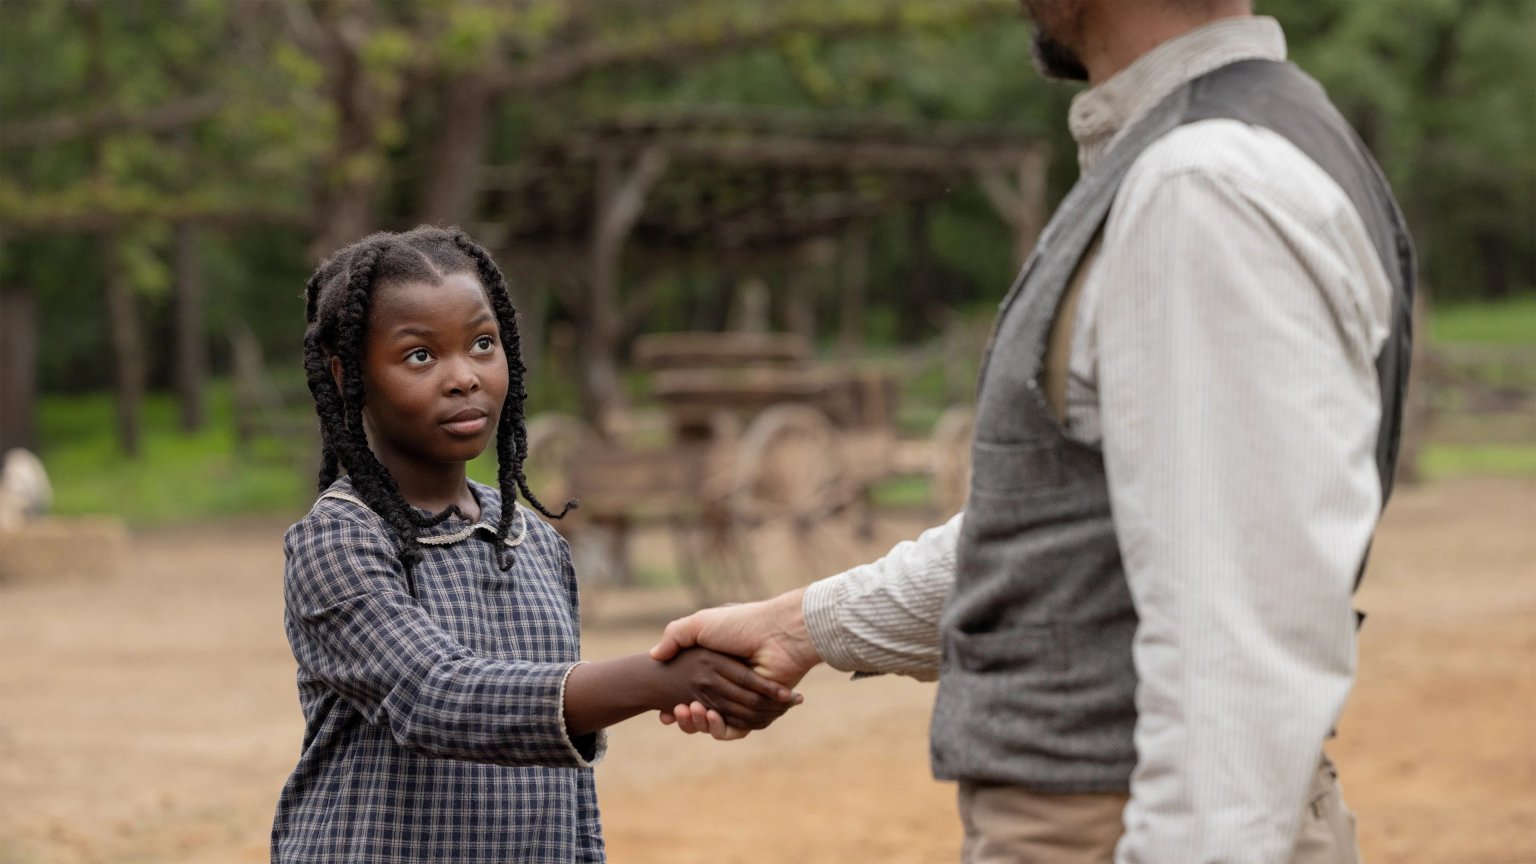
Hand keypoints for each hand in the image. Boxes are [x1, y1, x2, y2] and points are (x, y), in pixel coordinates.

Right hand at [650, 587, 822, 738]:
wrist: (778, 633)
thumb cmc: (741, 624)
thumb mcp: (700, 622)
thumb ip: (675, 635)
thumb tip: (654, 655)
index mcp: (718, 668)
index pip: (691, 693)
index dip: (674, 704)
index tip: (662, 711)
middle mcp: (730, 686)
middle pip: (701, 712)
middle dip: (683, 717)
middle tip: (669, 713)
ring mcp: (744, 700)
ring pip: (714, 724)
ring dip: (696, 723)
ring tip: (687, 711)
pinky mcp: (758, 712)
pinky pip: (735, 730)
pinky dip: (718, 729)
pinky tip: (707, 715)